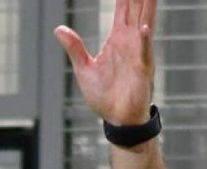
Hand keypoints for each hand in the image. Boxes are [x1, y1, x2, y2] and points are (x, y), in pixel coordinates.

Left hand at [56, 0, 156, 126]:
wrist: (117, 119)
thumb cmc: (104, 96)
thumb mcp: (84, 68)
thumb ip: (74, 48)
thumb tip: (59, 29)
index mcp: (118, 39)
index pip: (123, 9)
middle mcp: (131, 42)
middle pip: (136, 10)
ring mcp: (139, 54)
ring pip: (145, 24)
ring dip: (147, 8)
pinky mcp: (143, 70)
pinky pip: (144, 53)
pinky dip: (144, 41)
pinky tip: (144, 28)